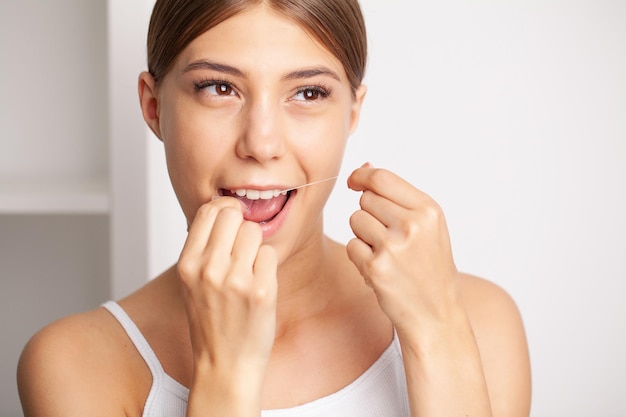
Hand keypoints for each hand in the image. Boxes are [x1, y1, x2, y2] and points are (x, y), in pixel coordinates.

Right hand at [177, 197, 276, 392]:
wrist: (225, 365)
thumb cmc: (210, 324)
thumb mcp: (192, 284)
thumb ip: (203, 249)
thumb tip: (225, 212)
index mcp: (187, 264)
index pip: (208, 211)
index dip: (225, 209)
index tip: (232, 219)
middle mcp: (208, 269)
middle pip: (233, 215)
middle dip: (241, 226)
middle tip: (243, 249)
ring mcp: (236, 280)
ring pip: (254, 231)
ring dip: (256, 247)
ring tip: (249, 271)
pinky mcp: (262, 291)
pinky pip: (270, 254)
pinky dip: (268, 266)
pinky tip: (259, 284)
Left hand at [346, 164, 461, 338]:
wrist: (436, 315)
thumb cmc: (430, 269)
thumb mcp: (427, 226)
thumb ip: (398, 196)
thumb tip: (365, 166)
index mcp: (428, 210)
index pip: (382, 178)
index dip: (361, 176)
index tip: (353, 181)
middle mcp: (412, 225)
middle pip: (365, 200)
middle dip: (369, 214)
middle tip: (388, 238)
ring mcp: (393, 247)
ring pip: (355, 221)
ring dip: (363, 236)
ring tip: (387, 255)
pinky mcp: (376, 268)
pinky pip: (351, 246)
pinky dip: (360, 257)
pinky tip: (381, 270)